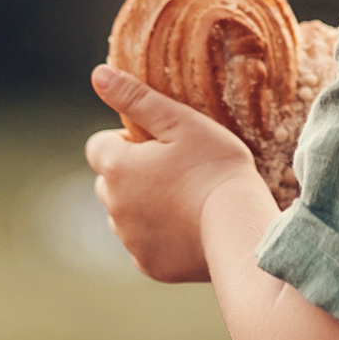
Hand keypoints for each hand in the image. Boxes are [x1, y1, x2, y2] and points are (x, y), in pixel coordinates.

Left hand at [85, 64, 268, 282]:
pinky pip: (142, 244)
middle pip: (109, 181)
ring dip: (142, 204)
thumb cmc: (215, 167)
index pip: (99, 146)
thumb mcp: (180, 122)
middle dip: (132, 173)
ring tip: (185, 198)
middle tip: (176, 169)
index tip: (160, 144)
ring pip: (124, 214)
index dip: (127, 141)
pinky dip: (157, 235)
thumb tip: (98, 74)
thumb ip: (136, 98)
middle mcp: (114, 207)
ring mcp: (130, 240)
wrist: (240, 228)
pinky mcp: (148, 265)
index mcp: (117, 168)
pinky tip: (188, 226)